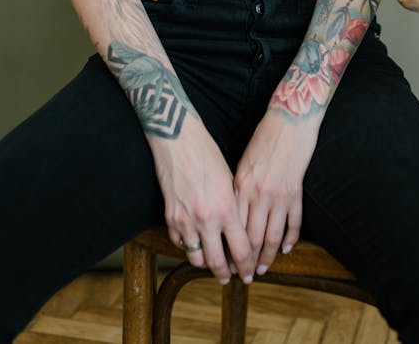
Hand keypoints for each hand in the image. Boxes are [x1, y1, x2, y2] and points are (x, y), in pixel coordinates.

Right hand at [149, 116, 254, 283]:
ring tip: (212, 262)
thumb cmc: (208, 154)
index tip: (248, 272)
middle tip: (230, 277)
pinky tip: (194, 242)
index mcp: (226, 209)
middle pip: (217, 263)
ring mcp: (185, 220)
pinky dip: (188, 247)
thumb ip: (234, 209)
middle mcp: (206, 219)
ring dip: (205, 263)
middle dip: (226, 274)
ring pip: (196, 258)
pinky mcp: (169, 217)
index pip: (241, 251)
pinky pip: (180, 243)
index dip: (246, 265)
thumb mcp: (230, 181)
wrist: (178, 140)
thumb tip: (238, 231)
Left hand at [234, 110, 318, 275]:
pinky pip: (293, 223)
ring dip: (267, 256)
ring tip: (263, 269)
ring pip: (271, 236)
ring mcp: (278, 195)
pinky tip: (284, 250)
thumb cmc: (264, 137)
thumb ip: (238, 187)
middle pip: (251, 237)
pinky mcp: (296, 192)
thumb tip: (232, 211)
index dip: (230, 248)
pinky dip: (289, 239)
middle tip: (245, 275)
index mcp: (241, 185)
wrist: (289, 120)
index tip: (227, 262)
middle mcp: (258, 193)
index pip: (233, 226)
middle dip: (247, 260)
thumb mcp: (243, 161)